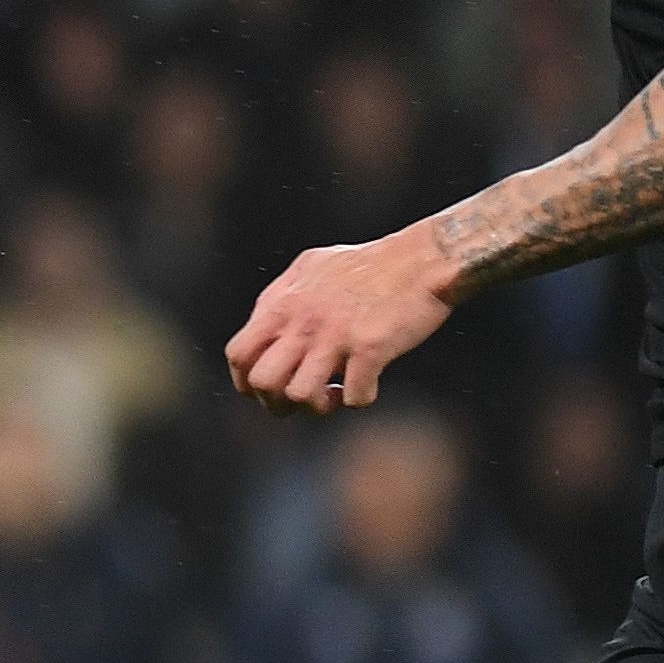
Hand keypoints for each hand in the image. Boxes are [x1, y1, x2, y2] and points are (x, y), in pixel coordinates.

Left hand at [223, 227, 453, 413]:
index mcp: (283, 303)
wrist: (425, 256)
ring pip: (301, 395)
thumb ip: (283, 296)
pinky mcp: (371, 346)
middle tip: (303, 396)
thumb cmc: (371, 263)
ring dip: (318, 406)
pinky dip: (361, 399)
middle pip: (263, 382)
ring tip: (336, 394)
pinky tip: (370, 384)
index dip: (247, 381)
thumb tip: (264, 321)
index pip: (238, 354)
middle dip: (278, 402)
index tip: (270, 389)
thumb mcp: (312, 267)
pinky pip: (355, 397)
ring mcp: (336, 335)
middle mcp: (302, 321)